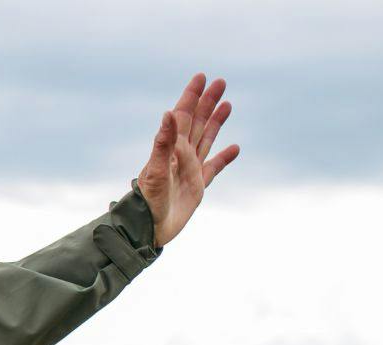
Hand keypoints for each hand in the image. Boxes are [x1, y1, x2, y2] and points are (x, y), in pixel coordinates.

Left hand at [137, 72, 240, 246]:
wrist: (148, 229)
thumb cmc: (147, 201)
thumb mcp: (155, 170)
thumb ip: (163, 143)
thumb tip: (169, 113)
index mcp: (170, 149)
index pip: (182, 116)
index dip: (190, 97)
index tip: (201, 77)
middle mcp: (180, 156)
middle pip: (196, 123)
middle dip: (207, 102)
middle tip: (220, 82)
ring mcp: (190, 170)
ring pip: (206, 140)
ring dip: (216, 122)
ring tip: (227, 104)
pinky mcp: (197, 187)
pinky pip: (214, 168)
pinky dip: (224, 158)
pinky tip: (235, 148)